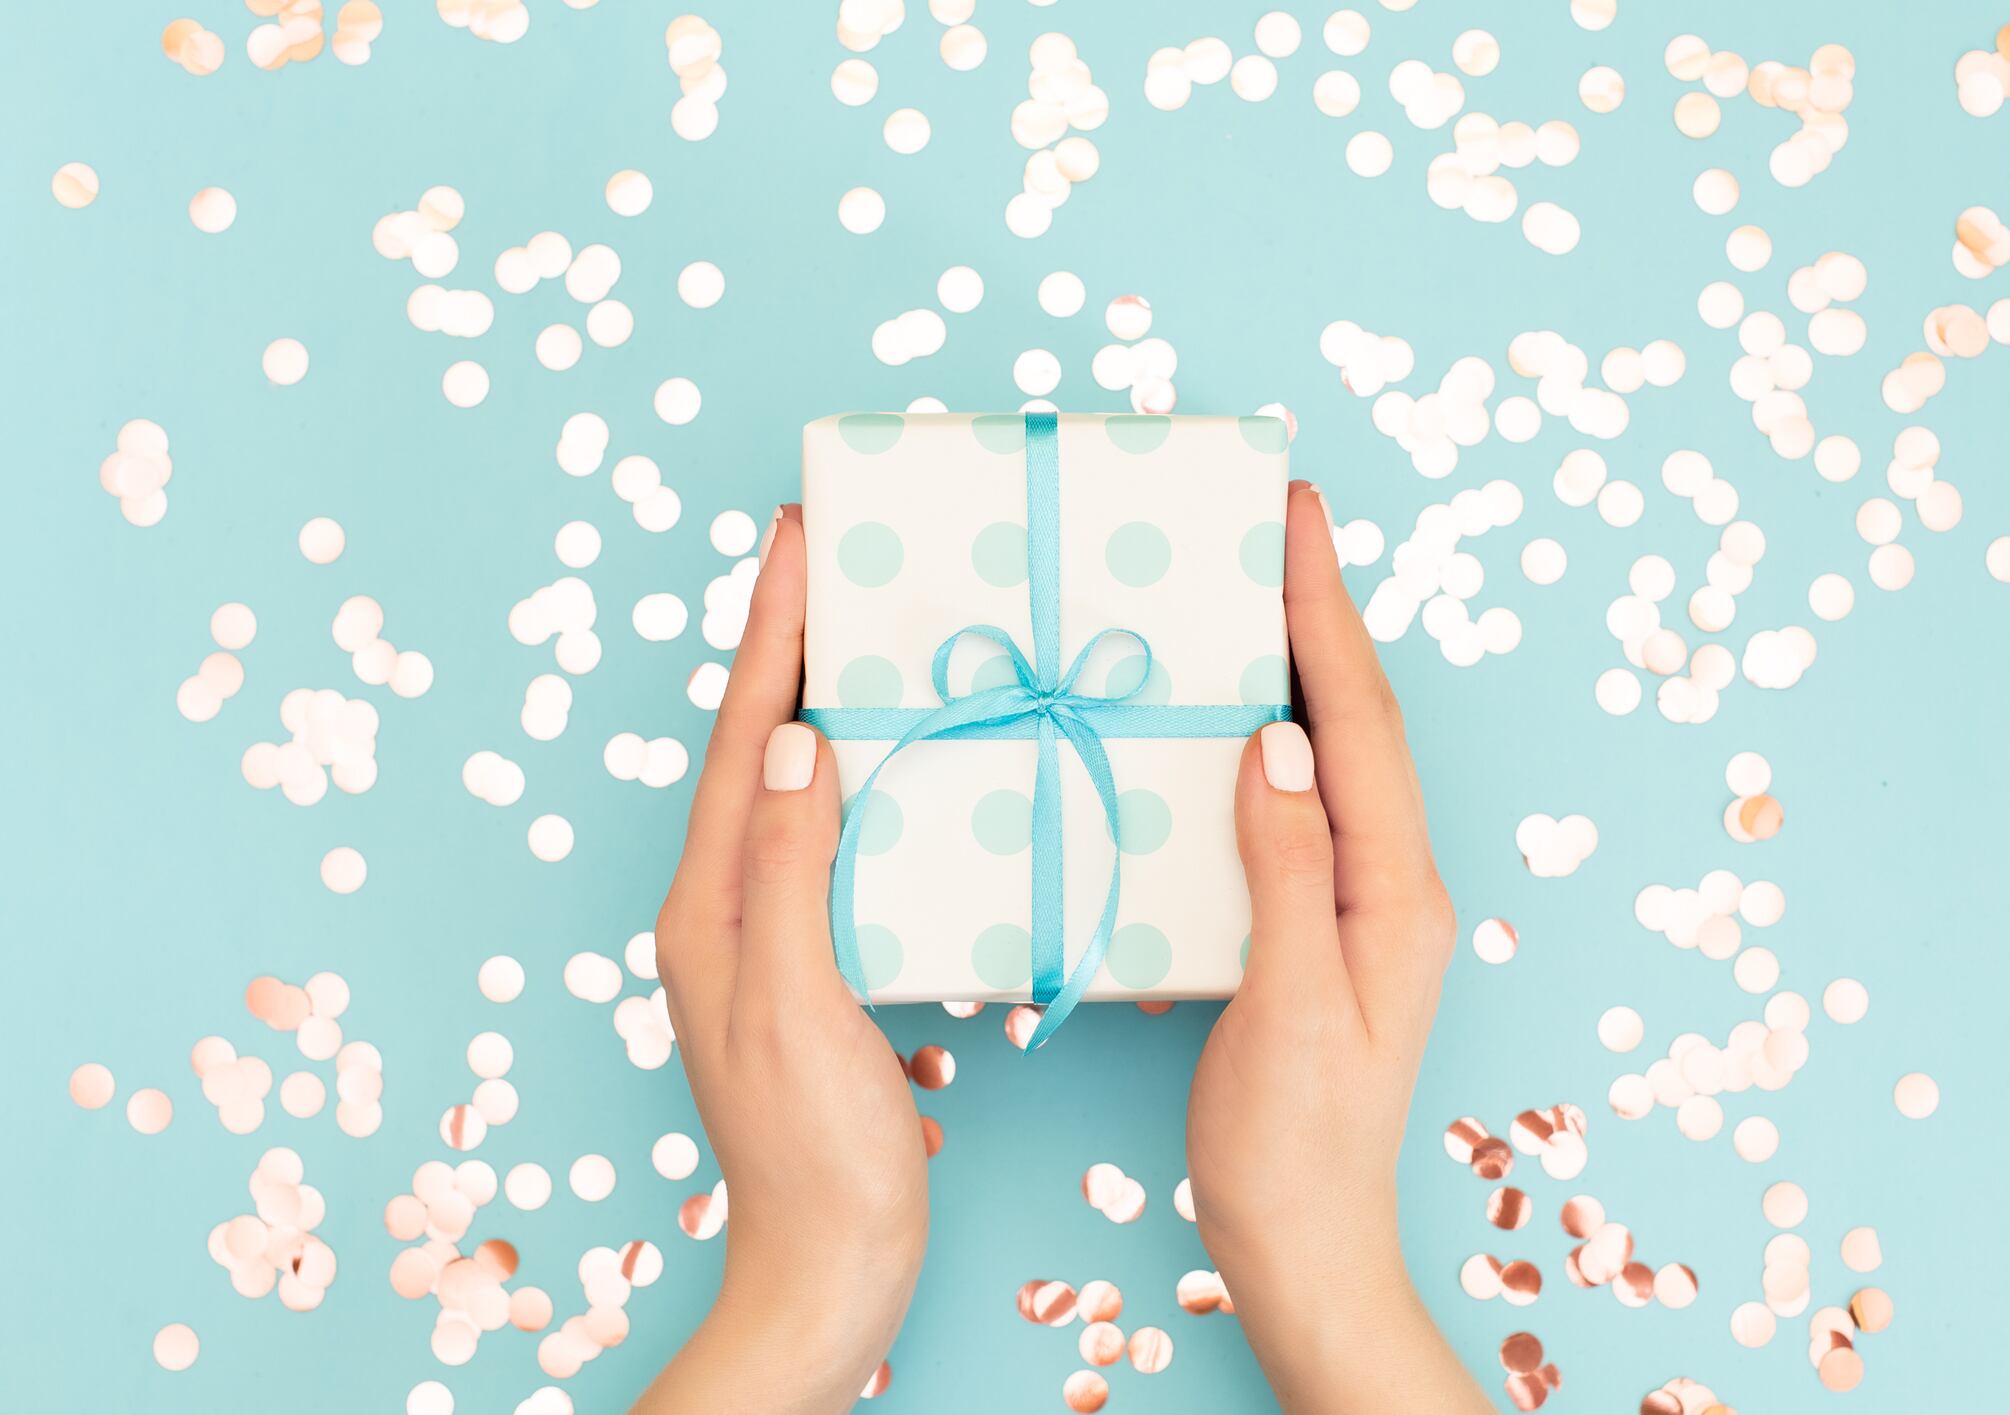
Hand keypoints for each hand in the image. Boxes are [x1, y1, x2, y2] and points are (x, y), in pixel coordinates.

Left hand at [638, 506, 928, 1414]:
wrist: (829, 1270)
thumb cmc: (814, 1156)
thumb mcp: (795, 1006)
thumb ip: (788, 872)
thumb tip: (790, 741)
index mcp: (708, 905)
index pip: (739, 740)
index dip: (770, 634)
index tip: (799, 539)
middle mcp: (724, 904)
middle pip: (755, 743)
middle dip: (789, 640)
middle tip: (830, 549)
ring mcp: (766, 930)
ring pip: (793, 780)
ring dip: (823, 693)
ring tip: (866, 622)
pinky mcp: (813, 957)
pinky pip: (832, 831)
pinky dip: (861, 769)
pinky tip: (903, 754)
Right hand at [1186, 483, 1488, 1412]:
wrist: (1307, 1248)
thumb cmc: (1295, 1147)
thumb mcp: (1288, 1010)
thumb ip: (1287, 871)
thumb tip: (1271, 742)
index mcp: (1395, 892)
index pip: (1359, 724)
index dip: (1325, 614)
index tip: (1294, 520)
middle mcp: (1391, 881)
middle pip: (1356, 720)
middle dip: (1318, 613)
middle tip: (1272, 523)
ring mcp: (1359, 902)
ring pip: (1331, 755)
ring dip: (1296, 665)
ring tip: (1247, 591)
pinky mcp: (1317, 925)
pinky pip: (1296, 804)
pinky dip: (1266, 739)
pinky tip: (1224, 719)